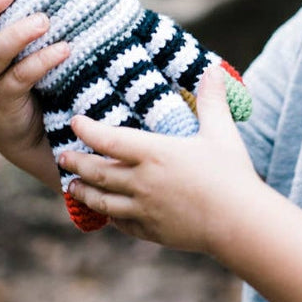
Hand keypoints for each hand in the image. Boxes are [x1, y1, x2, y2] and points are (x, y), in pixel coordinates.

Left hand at [61, 67, 261, 252]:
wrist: (238, 223)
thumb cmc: (231, 174)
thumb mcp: (221, 131)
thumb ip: (212, 100)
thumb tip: (213, 69)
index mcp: (155, 153)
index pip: (109, 140)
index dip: (88, 130)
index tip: (76, 122)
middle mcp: (142, 182)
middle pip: (97, 172)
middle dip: (76, 162)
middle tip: (63, 155)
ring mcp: (144, 209)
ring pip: (102, 201)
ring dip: (83, 191)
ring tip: (72, 185)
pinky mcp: (151, 231)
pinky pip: (120, 222)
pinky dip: (108, 214)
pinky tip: (106, 210)